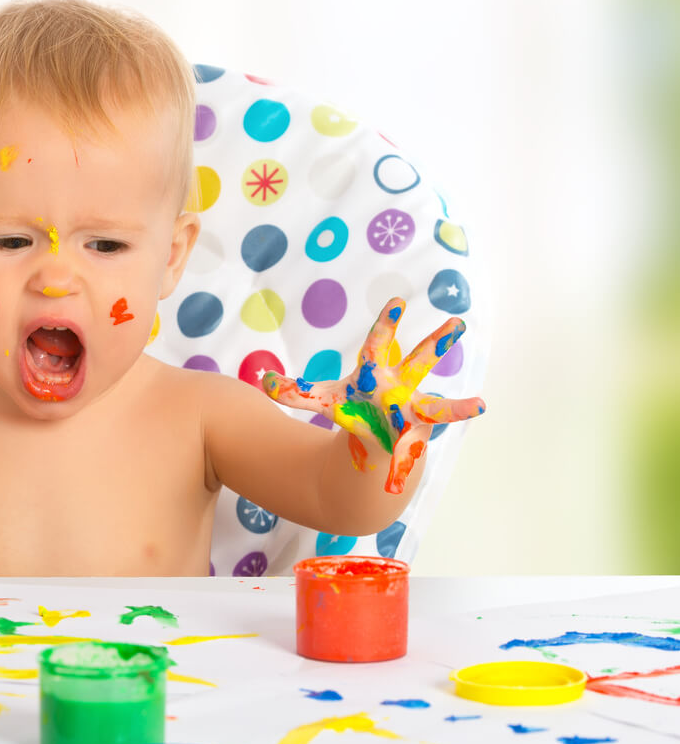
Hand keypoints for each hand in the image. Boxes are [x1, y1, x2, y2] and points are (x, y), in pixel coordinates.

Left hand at [262, 298, 484, 493]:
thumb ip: (293, 391)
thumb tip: (263, 381)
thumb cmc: (353, 411)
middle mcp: (399, 387)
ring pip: (436, 406)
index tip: (398, 303)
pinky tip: (477, 427)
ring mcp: (412, 412)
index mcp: (375, 373)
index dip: (387, 325)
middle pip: (417, 363)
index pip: (379, 345)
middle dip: (434, 345)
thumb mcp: (321, 399)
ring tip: (480, 406)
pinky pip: (433, 440)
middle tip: (457, 322)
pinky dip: (451, 436)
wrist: (374, 441)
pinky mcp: (418, 436)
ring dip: (455, 408)